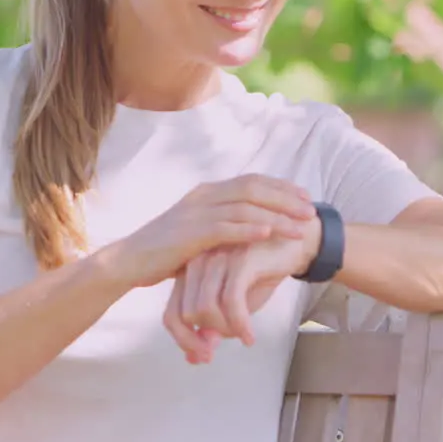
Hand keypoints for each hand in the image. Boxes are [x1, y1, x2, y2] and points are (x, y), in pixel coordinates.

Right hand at [97, 174, 315, 288]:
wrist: (130, 260)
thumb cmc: (166, 250)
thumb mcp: (198, 230)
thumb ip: (222, 223)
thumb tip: (252, 225)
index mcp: (208, 192)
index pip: (252, 181)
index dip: (281, 187)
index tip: (305, 197)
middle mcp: (204, 196)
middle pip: (254, 188)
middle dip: (286, 199)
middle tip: (311, 211)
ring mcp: (195, 213)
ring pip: (244, 208)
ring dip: (276, 216)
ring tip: (300, 228)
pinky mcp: (189, 234)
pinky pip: (225, 228)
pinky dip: (249, 230)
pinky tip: (269, 235)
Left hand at [164, 215, 320, 362]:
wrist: (294, 243)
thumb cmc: (261, 274)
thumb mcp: (234, 305)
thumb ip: (212, 328)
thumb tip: (194, 359)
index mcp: (189, 272)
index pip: (171, 315)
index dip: (184, 341)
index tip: (203, 356)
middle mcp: (197, 263)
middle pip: (186, 315)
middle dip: (202, 342)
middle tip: (219, 353)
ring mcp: (217, 259)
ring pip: (206, 309)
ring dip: (224, 332)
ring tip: (241, 337)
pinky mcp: (240, 261)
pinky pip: (231, 302)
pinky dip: (240, 325)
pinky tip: (250, 337)